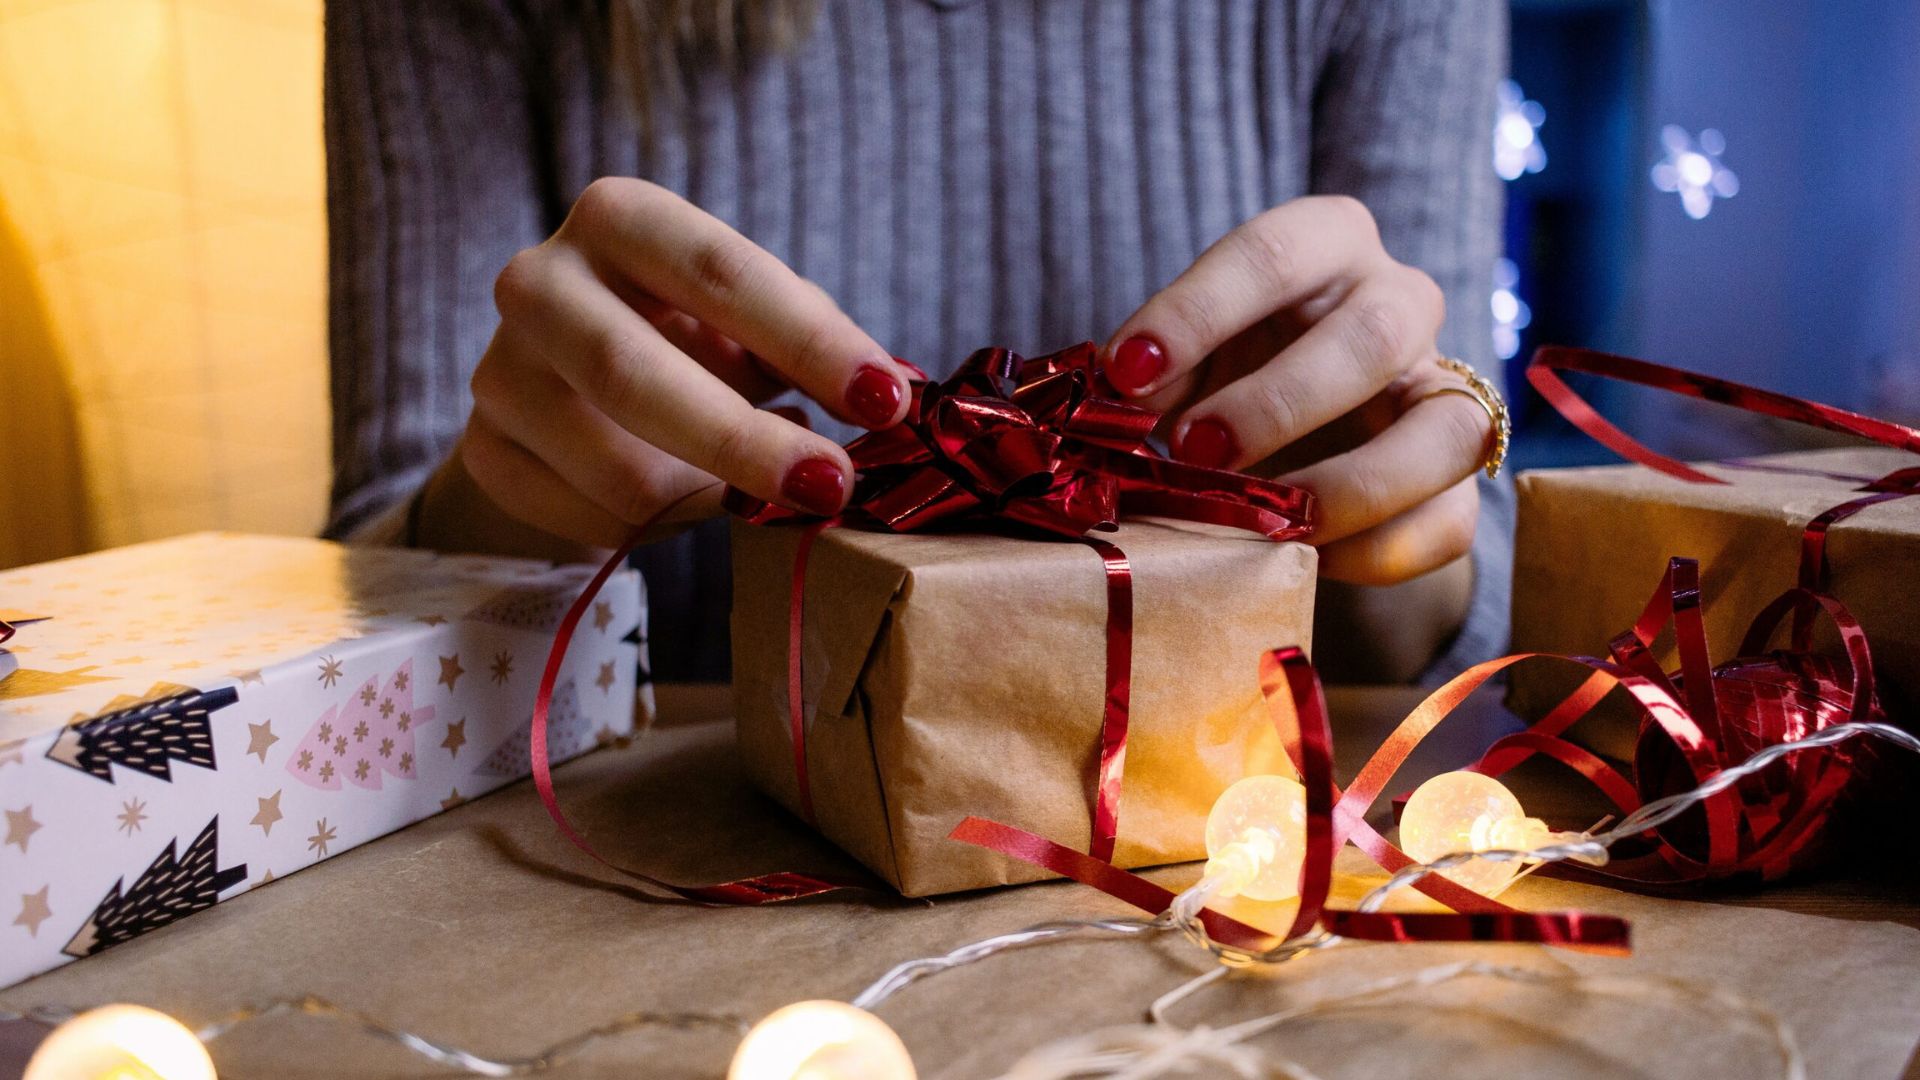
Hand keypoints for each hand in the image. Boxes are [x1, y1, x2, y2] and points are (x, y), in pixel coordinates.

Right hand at [453, 178, 909, 550]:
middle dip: (744, 441)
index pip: (718, 272)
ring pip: (615, 471)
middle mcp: (539, 281)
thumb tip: (890, 394)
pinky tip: (680, 501)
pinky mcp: (485, 452)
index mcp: (619, 219)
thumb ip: (810, 343)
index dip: (808, 339)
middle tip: (832, 486)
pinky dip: (658, 528)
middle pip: (632, 374)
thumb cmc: (688, 338)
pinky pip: (590, 520)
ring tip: (751, 491)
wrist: (572, 390)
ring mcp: (499, 371)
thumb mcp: (749, 318)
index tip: (885, 400)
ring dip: (708, 498)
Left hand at [1102, 196, 1491, 586]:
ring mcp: (1444, 387)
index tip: (1127, 370)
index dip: (1197, 312)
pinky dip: (1378, 549)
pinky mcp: (1457, 476)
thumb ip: (1154, 371)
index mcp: (1327, 243)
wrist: (1303, 433)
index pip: (1273, 253)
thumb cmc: (1230, 371)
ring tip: (1267, 520)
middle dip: (1278, 401)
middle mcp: (1401, 300)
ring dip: (1350, 484)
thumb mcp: (1186, 356)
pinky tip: (1306, 558)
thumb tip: (1114, 401)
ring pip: (1444, 429)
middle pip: (1373, 333)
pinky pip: (1449, 519)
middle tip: (1196, 451)